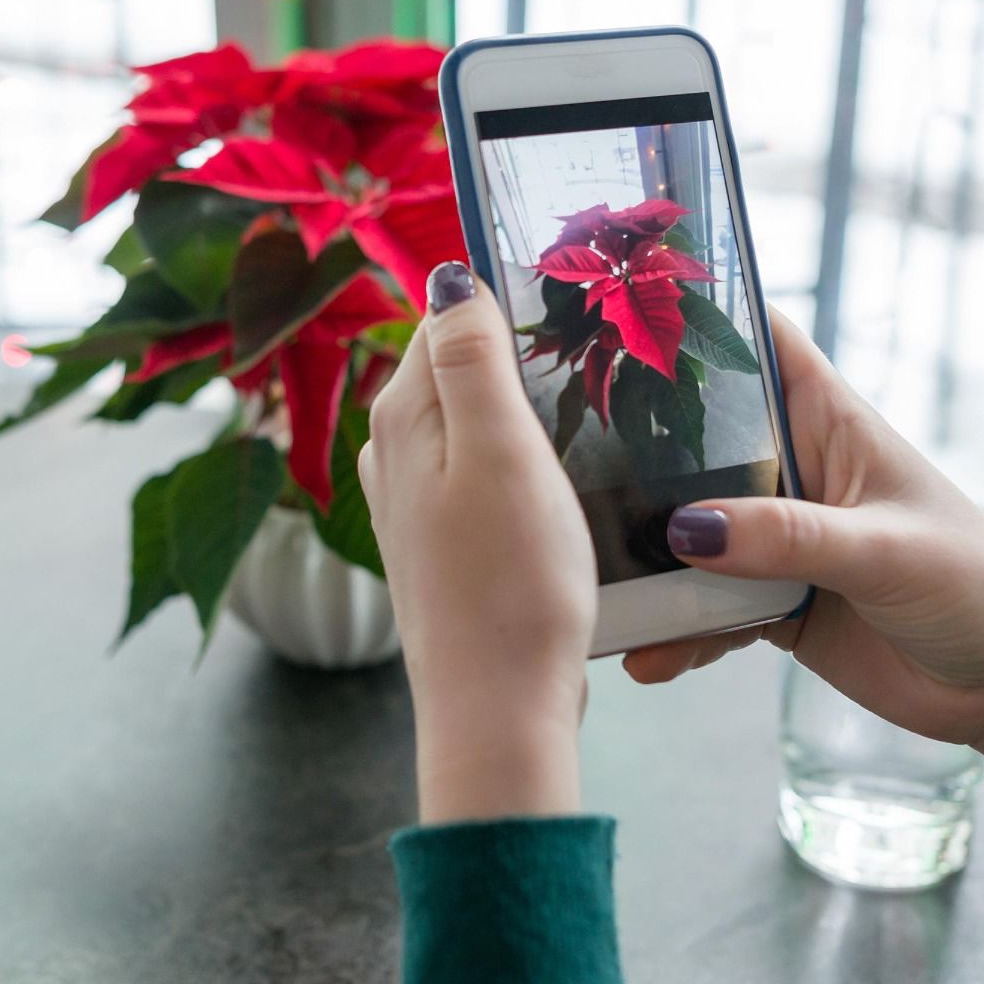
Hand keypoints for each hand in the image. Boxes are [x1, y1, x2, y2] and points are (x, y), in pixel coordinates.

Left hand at [359, 263, 596, 821]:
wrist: (497, 708)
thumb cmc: (512, 581)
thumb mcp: (500, 449)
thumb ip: (470, 356)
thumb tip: (446, 274)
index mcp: (405, 416)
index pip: (445, 316)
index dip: (506, 302)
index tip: (571, 311)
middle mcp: (393, 452)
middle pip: (453, 366)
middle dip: (513, 352)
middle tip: (590, 364)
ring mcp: (411, 501)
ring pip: (466, 419)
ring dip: (516, 407)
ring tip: (580, 418)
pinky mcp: (439, 540)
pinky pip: (473, 468)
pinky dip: (510, 456)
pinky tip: (551, 479)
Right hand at [626, 305, 983, 789]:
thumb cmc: (978, 585)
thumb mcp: (884, 550)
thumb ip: (788, 537)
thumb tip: (685, 529)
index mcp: (827, 423)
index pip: (758, 344)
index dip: (697, 319)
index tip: (618, 316)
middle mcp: (794, 472)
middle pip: (701, 442)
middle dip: (640, 452)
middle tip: (569, 465)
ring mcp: (778, 539)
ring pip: (693, 532)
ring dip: (651, 559)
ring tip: (601, 586)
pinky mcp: (772, 600)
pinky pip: (708, 608)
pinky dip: (680, 631)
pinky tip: (650, 656)